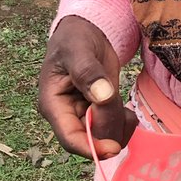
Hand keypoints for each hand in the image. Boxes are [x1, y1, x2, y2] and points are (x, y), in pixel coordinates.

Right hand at [37, 15, 137, 158]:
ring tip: (124, 106)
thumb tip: (101, 95)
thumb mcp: (79, 50)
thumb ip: (88, 72)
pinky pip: (113, 131)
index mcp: (53, 105)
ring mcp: (82, 117)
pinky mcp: (98, 115)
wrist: (86, 32)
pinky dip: (124, 124)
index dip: (91, 147)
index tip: (114, 148)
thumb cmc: (75, 38)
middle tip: (123, 109)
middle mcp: (66, 116)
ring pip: (104, 139)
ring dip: (120, 127)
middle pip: (90, 141)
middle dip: (110, 130)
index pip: (69, 138)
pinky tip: (126, 109)